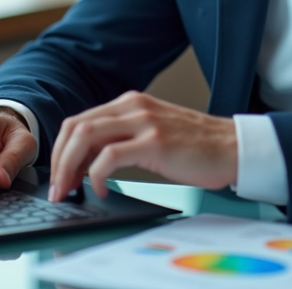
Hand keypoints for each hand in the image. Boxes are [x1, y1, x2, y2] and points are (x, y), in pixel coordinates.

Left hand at [47, 91, 236, 202]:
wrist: (233, 147)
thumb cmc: (196, 147)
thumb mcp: (152, 132)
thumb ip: (122, 138)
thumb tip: (86, 163)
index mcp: (130, 103)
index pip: (79, 120)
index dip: (61, 149)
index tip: (58, 175)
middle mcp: (133, 106)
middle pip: (76, 127)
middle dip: (59, 160)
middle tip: (58, 187)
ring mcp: (144, 122)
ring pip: (86, 137)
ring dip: (70, 167)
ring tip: (70, 189)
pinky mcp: (155, 142)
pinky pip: (109, 157)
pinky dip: (97, 175)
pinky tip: (102, 189)